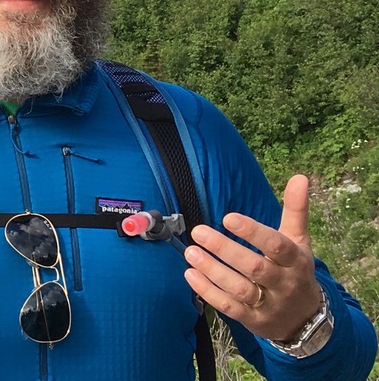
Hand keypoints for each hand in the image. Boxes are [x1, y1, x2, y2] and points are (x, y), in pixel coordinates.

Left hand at [183, 174, 321, 340]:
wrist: (306, 319)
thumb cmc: (295, 270)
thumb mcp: (298, 241)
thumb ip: (295, 210)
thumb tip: (300, 177)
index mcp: (295, 260)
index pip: (276, 245)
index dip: (253, 232)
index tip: (228, 217)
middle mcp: (283, 283)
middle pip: (254, 267)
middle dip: (225, 249)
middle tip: (198, 232)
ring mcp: (269, 304)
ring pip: (240, 289)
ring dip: (213, 271)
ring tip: (190, 252)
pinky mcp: (253, 320)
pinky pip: (230, 307)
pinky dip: (208, 292)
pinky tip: (190, 275)